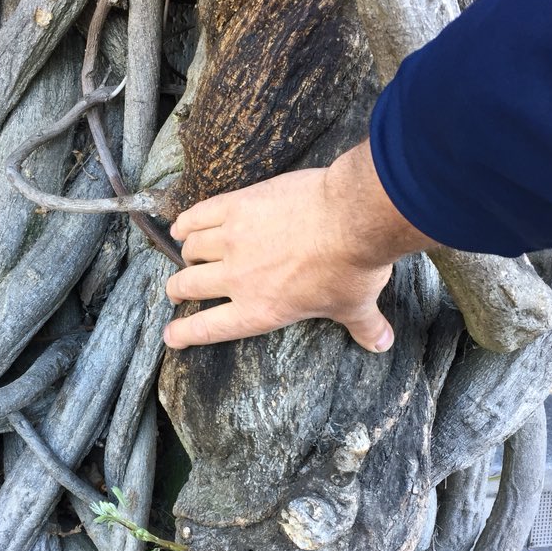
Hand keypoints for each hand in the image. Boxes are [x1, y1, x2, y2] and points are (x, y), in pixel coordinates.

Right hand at [163, 140, 431, 351]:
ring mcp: (233, 239)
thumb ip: (363, 327)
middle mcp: (237, 278)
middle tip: (177, 291)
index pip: (209, 328)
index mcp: (260, 310)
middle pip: (189, 285)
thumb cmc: (352, 267)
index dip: (184, 333)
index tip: (171, 335)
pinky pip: (199, 214)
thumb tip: (381, 345)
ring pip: (192, 248)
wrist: (351, 218)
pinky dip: (186, 221)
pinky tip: (181, 224)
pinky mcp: (237, 205)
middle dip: (178, 290)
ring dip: (187, 253)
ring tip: (187, 254)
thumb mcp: (356, 305)